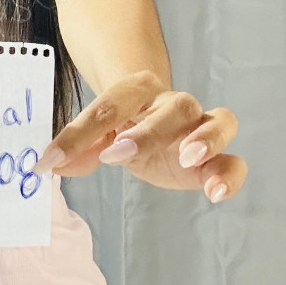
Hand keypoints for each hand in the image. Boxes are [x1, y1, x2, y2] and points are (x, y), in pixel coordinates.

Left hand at [33, 70, 246, 203]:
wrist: (153, 120)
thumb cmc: (124, 125)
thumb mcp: (95, 134)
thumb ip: (76, 148)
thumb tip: (51, 167)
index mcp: (137, 90)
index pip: (108, 105)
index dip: (80, 132)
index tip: (53, 159)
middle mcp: (173, 104)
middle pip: (173, 106)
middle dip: (148, 130)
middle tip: (120, 153)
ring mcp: (199, 127)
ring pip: (219, 120)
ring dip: (206, 138)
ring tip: (189, 159)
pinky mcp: (215, 157)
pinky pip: (234, 161)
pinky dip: (230, 175)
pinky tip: (214, 193)